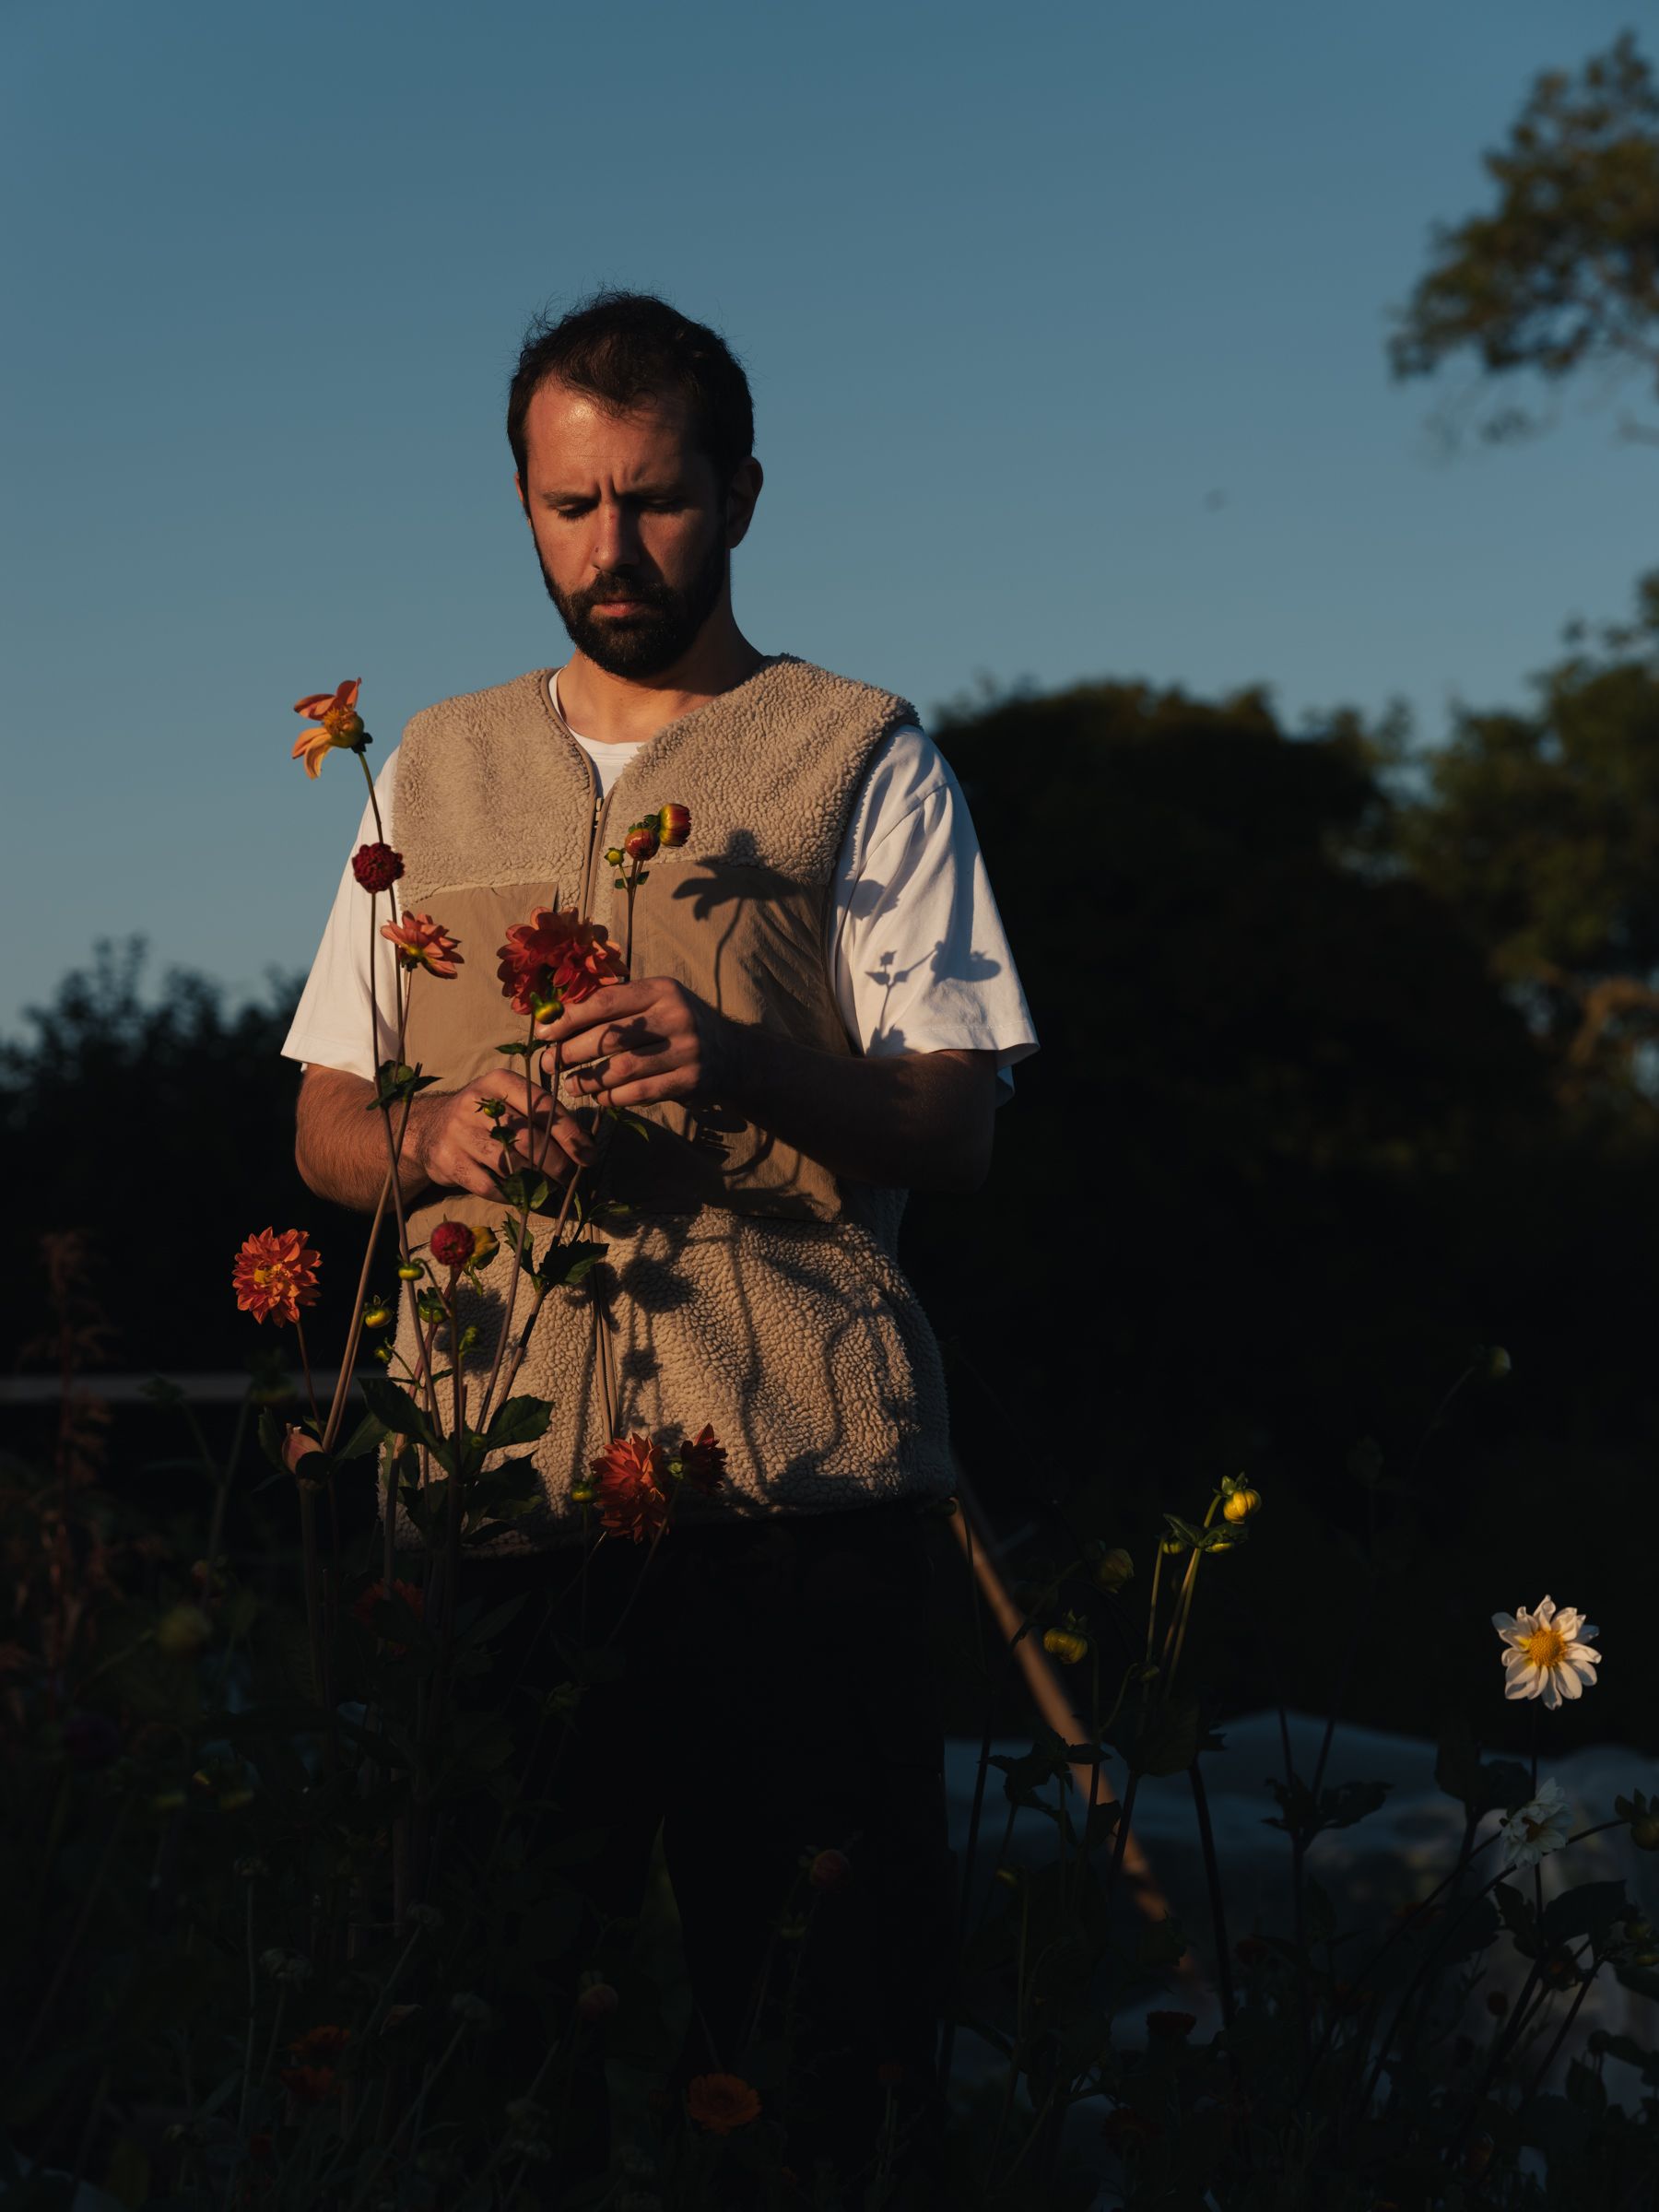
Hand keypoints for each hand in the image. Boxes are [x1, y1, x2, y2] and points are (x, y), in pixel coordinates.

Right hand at [407, 1071, 596, 1198]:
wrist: (429, 1129)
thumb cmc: (484, 1117)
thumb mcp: (508, 1102)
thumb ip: (541, 1116)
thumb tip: (585, 1147)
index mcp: (498, 1082)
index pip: (542, 1106)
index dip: (570, 1134)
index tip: (588, 1155)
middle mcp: (475, 1103)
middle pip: (528, 1139)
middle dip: (557, 1163)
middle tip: (570, 1178)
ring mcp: (458, 1132)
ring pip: (509, 1164)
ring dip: (537, 1182)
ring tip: (551, 1189)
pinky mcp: (448, 1161)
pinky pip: (490, 1186)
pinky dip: (512, 1195)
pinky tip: (523, 1197)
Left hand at [537, 978, 738, 1110]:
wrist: (733, 1054)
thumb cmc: (679, 1025)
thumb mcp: (657, 1002)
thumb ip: (618, 1006)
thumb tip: (557, 1017)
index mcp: (662, 990)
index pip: (606, 1002)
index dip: (569, 1018)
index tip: (543, 1033)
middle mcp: (677, 1016)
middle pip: (610, 1037)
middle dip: (571, 1052)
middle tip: (549, 1063)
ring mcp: (686, 1050)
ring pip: (622, 1069)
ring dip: (589, 1080)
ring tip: (571, 1084)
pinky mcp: (690, 1080)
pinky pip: (640, 1092)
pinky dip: (613, 1098)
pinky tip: (600, 1098)